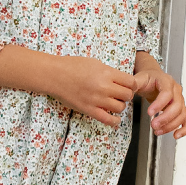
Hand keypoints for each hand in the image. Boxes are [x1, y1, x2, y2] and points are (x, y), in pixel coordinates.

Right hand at [0, 46, 137, 127]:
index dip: (132, 84)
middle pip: (127, 95)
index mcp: (106, 73)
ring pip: (120, 108)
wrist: (54, 75)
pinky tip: (114, 118)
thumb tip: (120, 80)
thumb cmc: (72, 66)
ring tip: (113, 102)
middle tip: (120, 93)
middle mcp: (104, 87)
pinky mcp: (89, 110)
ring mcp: (97, 100)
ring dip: (119, 105)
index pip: (131, 82)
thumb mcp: (94, 63)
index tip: (128, 85)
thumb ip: (109, 72)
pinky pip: (108, 120)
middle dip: (126, 94)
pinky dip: (114, 121)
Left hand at [133, 56, 185, 138]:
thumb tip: (129, 89)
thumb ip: (134, 83)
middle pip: (177, 106)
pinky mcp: (181, 109)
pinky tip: (176, 135)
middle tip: (153, 125)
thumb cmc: (148, 79)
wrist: (155, 78)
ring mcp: (181, 101)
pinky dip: (185, 129)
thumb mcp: (140, 78)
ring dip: (170, 125)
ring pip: (182, 115)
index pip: (167, 93)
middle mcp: (176, 91)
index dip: (159, 104)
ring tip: (157, 131)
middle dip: (165, 118)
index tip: (149, 113)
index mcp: (167, 82)